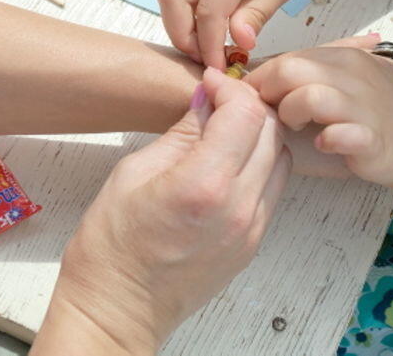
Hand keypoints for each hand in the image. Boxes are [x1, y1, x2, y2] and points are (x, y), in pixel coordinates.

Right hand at [34, 68, 290, 354]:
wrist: (118, 309)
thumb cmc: (112, 247)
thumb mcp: (135, 172)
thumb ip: (182, 132)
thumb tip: (207, 98)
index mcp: (203, 185)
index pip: (245, 113)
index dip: (230, 88)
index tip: (211, 83)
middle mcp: (238, 207)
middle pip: (270, 131)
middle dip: (248, 105)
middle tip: (220, 100)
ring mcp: (251, 229)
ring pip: (281, 157)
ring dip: (260, 134)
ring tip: (227, 128)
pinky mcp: (254, 242)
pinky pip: (274, 187)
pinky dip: (261, 163)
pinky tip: (231, 160)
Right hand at [156, 0, 352, 69]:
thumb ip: (257, 13)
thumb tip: (238, 44)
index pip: (207, 12)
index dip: (209, 46)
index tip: (219, 69)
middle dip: (182, 35)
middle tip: (206, 57)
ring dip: (177, 21)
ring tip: (205, 43)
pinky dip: (181, 5)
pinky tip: (204, 21)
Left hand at [245, 46, 392, 195]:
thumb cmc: (382, 117)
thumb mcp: (352, 84)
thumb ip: (316, 76)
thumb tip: (266, 77)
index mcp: (346, 60)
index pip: (288, 57)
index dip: (262, 78)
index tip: (253, 97)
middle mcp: (354, 76)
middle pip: (290, 70)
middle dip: (269, 93)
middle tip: (270, 113)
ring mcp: (364, 106)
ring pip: (308, 97)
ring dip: (291, 114)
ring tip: (296, 128)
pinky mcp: (371, 138)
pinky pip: (339, 134)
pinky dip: (326, 140)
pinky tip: (325, 144)